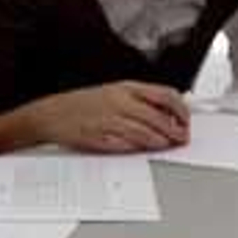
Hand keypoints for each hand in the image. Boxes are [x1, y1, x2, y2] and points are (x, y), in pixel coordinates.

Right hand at [22, 82, 188, 152]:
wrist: (52, 113)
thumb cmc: (83, 104)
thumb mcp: (114, 93)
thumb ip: (139, 100)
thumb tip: (166, 112)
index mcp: (125, 88)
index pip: (164, 95)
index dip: (180, 110)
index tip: (185, 120)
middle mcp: (119, 102)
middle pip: (157, 117)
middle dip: (174, 130)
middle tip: (181, 137)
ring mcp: (109, 120)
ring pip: (144, 132)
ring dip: (159, 141)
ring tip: (166, 145)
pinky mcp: (100, 137)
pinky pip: (124, 144)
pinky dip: (137, 147)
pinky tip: (143, 149)